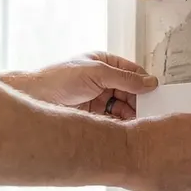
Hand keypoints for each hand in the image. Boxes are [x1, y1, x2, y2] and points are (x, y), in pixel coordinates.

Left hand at [0, 52, 156, 118]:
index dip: (144, 82)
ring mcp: (98, 97)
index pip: (132, 71)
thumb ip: (125, 78)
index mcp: (104, 63)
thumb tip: (149, 82)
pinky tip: (127, 128)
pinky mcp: (93, 115)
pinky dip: (121, 123)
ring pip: (122, 107)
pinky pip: (113, 119)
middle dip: (138, 101)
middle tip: (148, 112)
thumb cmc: (58, 79)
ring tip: (138, 122)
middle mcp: (102, 79)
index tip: (155, 94)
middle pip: (129, 91)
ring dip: (130, 114)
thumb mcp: (96, 72)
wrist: (36, 98)